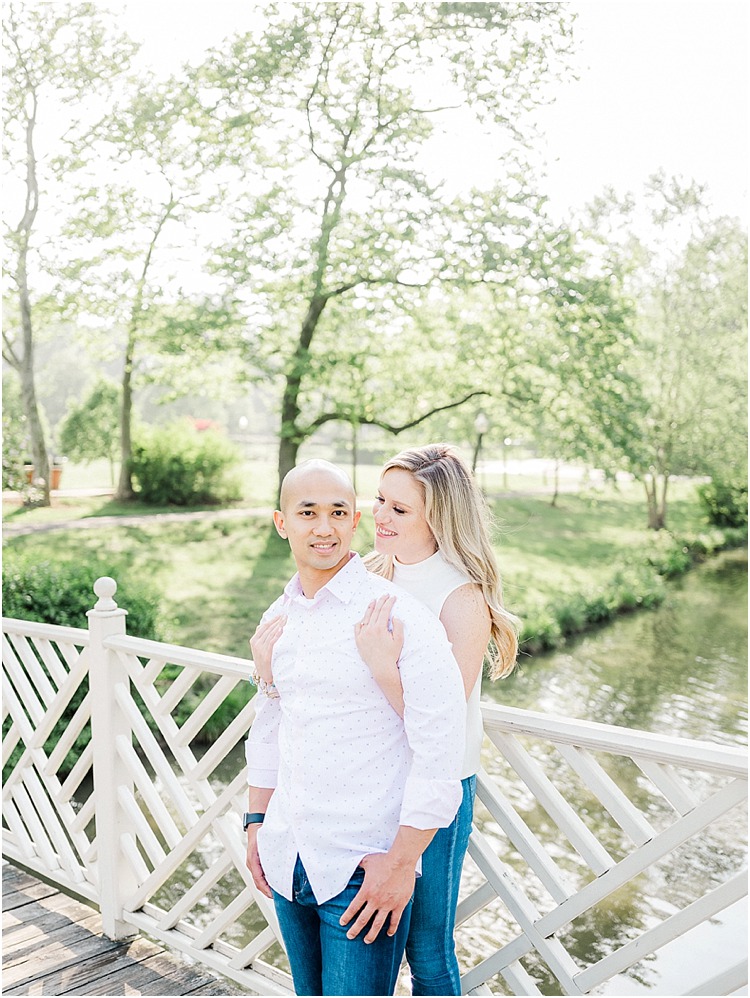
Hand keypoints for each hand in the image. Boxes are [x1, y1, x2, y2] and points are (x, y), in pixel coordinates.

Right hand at [246, 827, 271, 897]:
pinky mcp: (257, 863)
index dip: (265, 889)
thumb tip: (275, 868)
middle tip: (278, 896)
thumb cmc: (260, 834)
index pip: (258, 879)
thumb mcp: (263, 844)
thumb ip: (266, 856)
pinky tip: (274, 883)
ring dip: (267, 887)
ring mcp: (253, 864)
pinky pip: (261, 875)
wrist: (257, 824)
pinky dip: (267, 881)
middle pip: (259, 882)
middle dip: (267, 891)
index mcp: (253, 861)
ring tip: (278, 892)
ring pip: (260, 880)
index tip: (273, 895)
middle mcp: (252, 864)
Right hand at [249, 614, 285, 683]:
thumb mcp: (260, 648)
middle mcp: (256, 644)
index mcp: (254, 640)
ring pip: (271, 634)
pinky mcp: (266, 654)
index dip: (273, 620)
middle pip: (268, 629)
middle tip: (286, 615)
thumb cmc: (265, 661)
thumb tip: (268, 625)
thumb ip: (262, 638)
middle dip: (278, 621)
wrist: (264, 676)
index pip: (264, 626)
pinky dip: (277, 634)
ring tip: (286, 620)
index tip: (281, 615)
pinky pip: (272, 642)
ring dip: (279, 625)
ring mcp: (260, 649)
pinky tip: (282, 629)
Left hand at [339, 852, 414, 943]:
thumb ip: (360, 865)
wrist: (401, 861)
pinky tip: (389, 934)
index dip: (347, 917)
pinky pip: (395, 920)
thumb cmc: (384, 860)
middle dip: (355, 930)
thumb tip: (353, 862)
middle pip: (363, 920)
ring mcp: (388, 904)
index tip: (342, 923)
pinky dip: (392, 928)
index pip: (353, 907)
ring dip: (371, 934)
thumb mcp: (368, 861)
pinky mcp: (399, 905)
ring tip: (367, 941)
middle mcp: (375, 900)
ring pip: (377, 924)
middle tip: (350, 936)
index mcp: (366, 891)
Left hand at [355, 596, 404, 714]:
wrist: (381, 668)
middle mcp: (370, 629)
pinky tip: (364, 617)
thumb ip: (398, 626)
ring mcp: (363, 634)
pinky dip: (361, 620)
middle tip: (385, 595)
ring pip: (366, 617)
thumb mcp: (399, 640)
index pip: (385, 611)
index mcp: (380, 628)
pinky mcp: (358, 640)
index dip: (389, 602)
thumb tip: (394, 617)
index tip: (393, 597)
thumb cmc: (391, 655)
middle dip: (381, 601)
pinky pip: (358, 627)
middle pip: (375, 611)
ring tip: (374, 601)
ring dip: (370, 608)